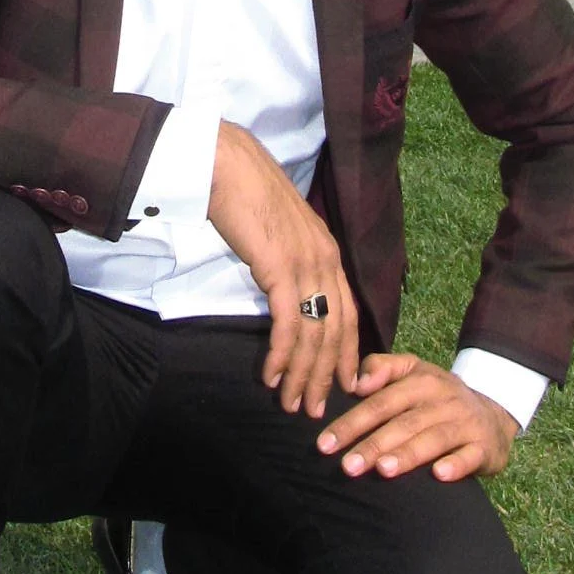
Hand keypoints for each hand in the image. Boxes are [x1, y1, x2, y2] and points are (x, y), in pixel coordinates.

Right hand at [207, 121, 359, 417]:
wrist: (226, 164)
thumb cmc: (244, 193)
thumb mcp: (278, 231)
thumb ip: (287, 258)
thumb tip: (283, 286)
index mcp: (328, 251)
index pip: (348, 312)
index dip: (347, 352)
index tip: (344, 383)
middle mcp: (326, 260)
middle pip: (336, 331)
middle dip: (327, 375)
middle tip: (316, 408)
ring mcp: (307, 265)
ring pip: (315, 334)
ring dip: (303, 375)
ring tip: (292, 404)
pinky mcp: (281, 270)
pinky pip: (289, 325)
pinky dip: (281, 356)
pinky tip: (272, 377)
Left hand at [315, 354, 519, 483]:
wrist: (494, 412)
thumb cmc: (438, 396)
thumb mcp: (413, 372)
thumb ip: (382, 368)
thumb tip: (358, 384)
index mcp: (422, 381)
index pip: (381, 402)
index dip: (352, 422)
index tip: (325, 444)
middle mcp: (444, 400)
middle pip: (403, 423)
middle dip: (373, 444)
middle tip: (346, 466)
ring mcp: (465, 423)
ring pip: (434, 438)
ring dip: (408, 454)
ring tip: (382, 470)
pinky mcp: (483, 447)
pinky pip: (470, 456)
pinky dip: (456, 465)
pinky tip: (438, 475)